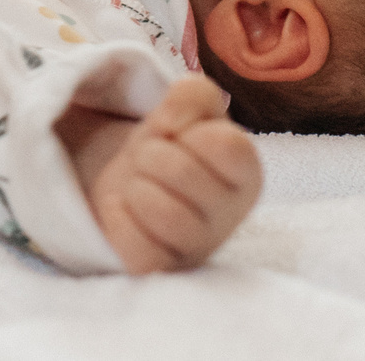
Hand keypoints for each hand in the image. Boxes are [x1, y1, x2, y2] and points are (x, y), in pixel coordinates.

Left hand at [60, 76, 261, 274]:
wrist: (131, 177)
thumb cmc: (171, 143)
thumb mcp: (189, 104)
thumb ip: (193, 94)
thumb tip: (172, 126)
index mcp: (247, 173)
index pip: (228, 146)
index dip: (189, 130)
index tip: (178, 135)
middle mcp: (231, 215)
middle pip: (182, 172)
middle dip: (152, 154)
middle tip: (151, 161)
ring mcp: (198, 247)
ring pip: (161, 211)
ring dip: (135, 186)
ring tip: (139, 185)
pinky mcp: (162, 269)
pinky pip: (137, 248)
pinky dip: (118, 218)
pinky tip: (124, 209)